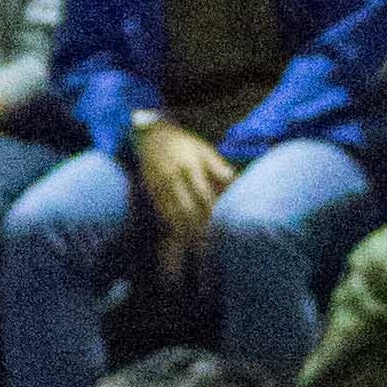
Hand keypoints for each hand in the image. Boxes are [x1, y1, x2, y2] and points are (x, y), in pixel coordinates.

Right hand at [132, 118, 233, 248]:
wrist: (151, 136)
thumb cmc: (183, 144)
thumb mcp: (203, 149)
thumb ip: (218, 167)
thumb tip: (235, 182)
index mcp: (190, 166)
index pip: (204, 196)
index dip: (213, 214)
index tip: (222, 228)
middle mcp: (173, 178)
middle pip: (187, 211)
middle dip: (199, 231)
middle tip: (211, 248)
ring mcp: (160, 187)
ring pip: (173, 216)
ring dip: (185, 235)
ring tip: (197, 250)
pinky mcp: (151, 193)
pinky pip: (162, 215)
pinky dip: (172, 229)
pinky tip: (180, 239)